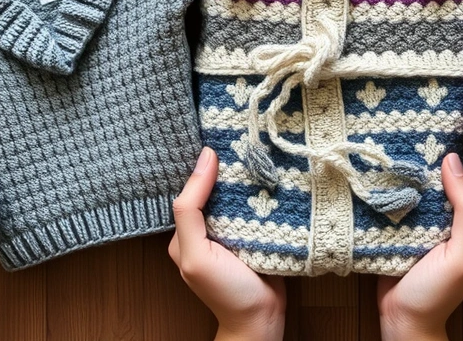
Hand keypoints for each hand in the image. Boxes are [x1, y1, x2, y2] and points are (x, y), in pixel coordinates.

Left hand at [169, 147, 286, 340]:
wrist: (262, 320)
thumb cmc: (225, 292)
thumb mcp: (196, 253)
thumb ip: (189, 211)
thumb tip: (204, 160)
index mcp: (187, 232)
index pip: (192, 189)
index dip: (205, 167)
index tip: (221, 141)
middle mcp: (209, 228)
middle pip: (218, 189)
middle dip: (230, 169)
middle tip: (245, 142)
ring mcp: (234, 231)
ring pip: (239, 196)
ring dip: (251, 180)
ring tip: (263, 155)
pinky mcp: (257, 233)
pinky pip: (258, 208)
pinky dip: (265, 195)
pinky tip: (275, 179)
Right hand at [377, 153, 462, 340]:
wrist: (401, 323)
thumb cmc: (436, 294)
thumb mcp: (461, 254)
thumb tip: (455, 163)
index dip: (452, 167)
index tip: (435, 141)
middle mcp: (448, 231)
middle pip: (438, 193)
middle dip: (425, 172)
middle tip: (407, 142)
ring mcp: (423, 235)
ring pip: (416, 201)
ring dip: (405, 184)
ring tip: (390, 155)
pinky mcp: (400, 239)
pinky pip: (398, 214)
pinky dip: (390, 200)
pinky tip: (379, 183)